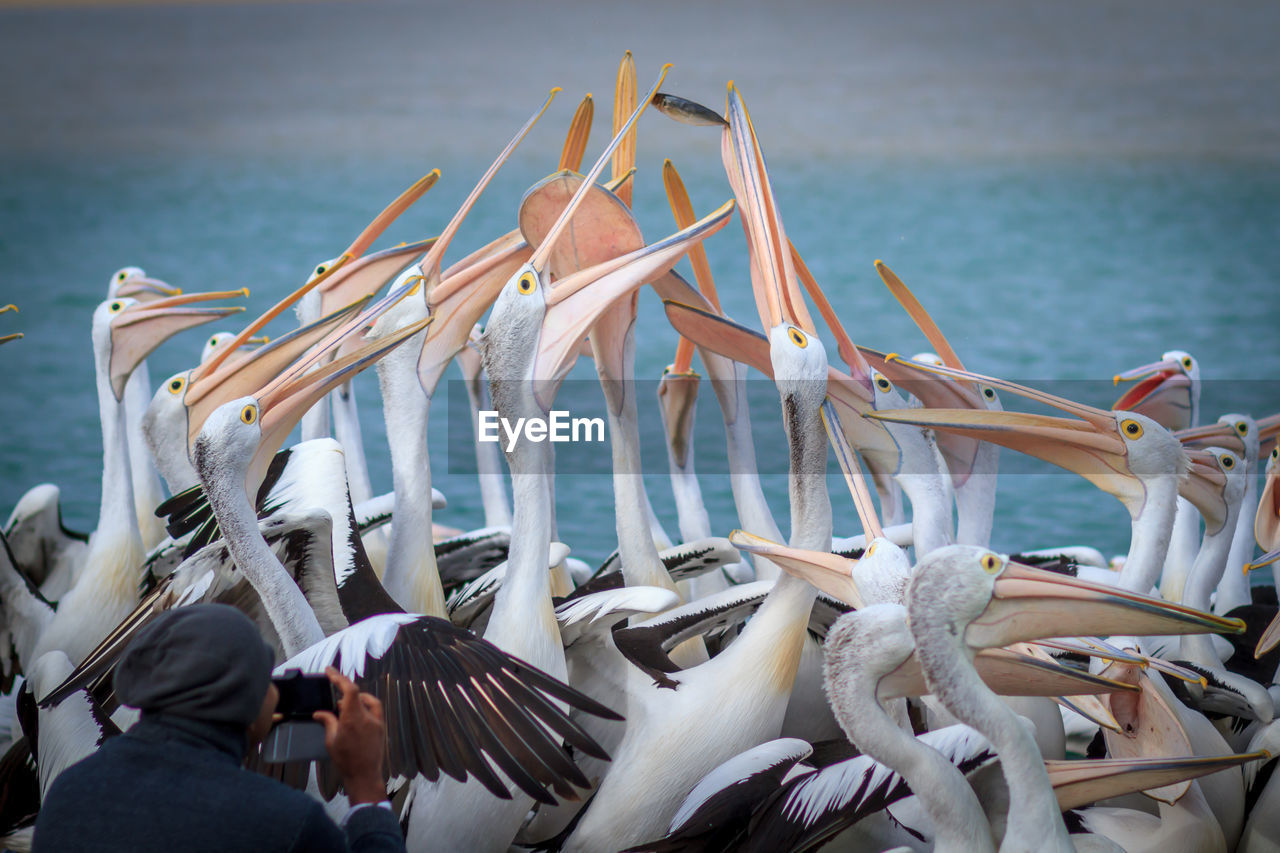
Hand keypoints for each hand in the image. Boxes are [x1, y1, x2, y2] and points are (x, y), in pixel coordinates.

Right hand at [314, 667, 388, 804]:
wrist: (365, 776)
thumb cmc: (346, 761)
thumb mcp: (331, 741)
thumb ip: (328, 722)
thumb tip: (320, 713)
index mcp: (353, 718)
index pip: (349, 689)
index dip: (339, 677)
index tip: (330, 671)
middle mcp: (367, 716)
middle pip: (357, 693)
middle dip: (344, 688)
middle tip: (333, 688)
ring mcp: (377, 721)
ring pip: (368, 700)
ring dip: (356, 698)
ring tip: (343, 705)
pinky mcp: (381, 727)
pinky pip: (375, 709)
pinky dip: (366, 705)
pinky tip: (357, 712)